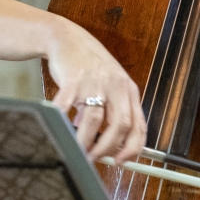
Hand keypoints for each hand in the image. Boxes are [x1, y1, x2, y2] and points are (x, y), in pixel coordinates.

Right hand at [47, 17, 146, 162]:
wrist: (68, 38)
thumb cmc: (90, 64)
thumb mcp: (109, 84)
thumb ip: (111, 110)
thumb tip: (103, 143)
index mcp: (127, 88)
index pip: (138, 124)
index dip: (132, 148)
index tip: (122, 161)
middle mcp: (115, 85)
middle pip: (120, 125)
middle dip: (108, 149)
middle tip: (96, 158)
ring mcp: (95, 82)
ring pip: (95, 122)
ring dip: (86, 142)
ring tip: (79, 150)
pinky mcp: (73, 80)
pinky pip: (67, 109)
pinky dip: (63, 124)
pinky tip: (61, 129)